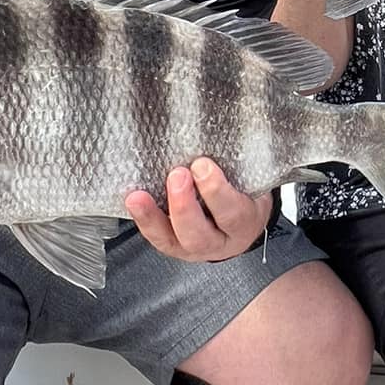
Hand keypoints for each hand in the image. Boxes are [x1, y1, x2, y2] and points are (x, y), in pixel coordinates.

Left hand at [126, 159, 273, 260]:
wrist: (242, 225)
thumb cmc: (246, 196)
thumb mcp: (252, 181)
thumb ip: (237, 166)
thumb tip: (214, 135)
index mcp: (244, 223)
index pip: (233, 213)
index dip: (217, 192)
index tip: (203, 164)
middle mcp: (218, 242)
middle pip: (199, 235)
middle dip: (184, 206)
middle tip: (176, 175)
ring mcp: (193, 249)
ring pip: (171, 241)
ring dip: (152, 218)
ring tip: (137, 197)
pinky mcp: (173, 246)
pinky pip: (156, 237)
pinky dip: (143, 220)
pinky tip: (132, 201)